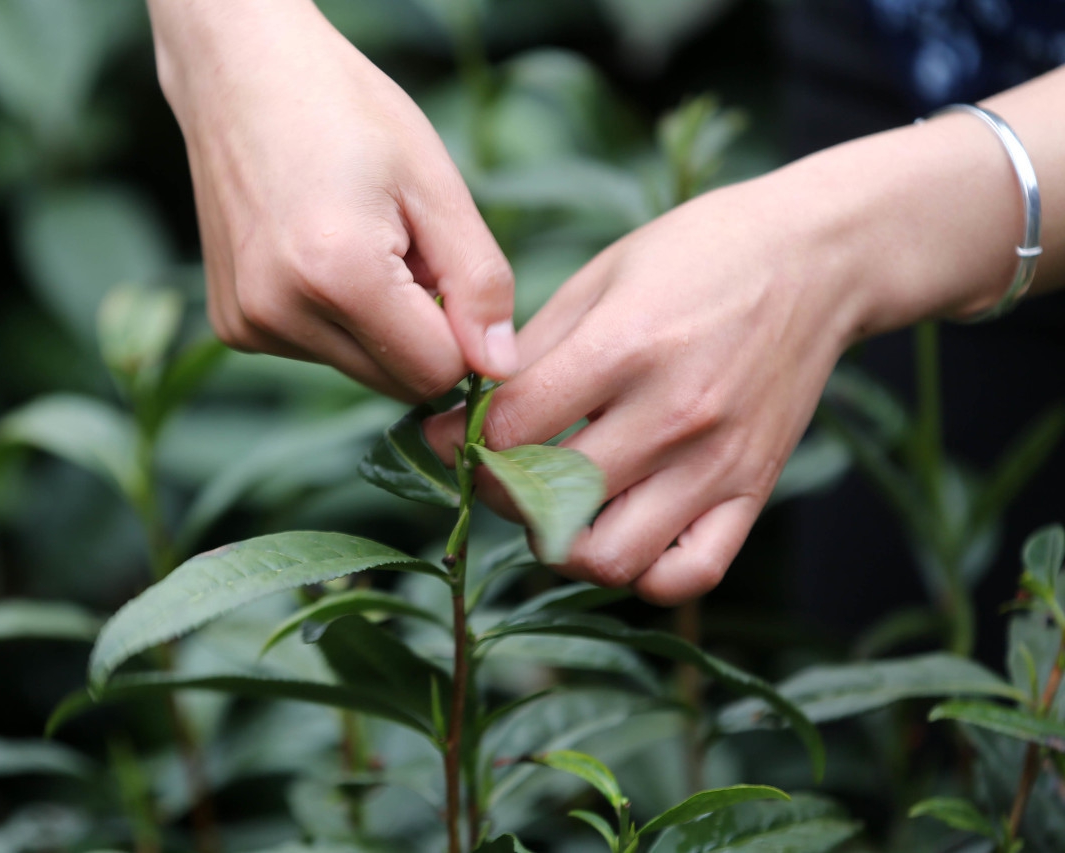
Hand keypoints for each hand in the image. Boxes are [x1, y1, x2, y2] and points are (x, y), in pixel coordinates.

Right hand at [147, 0, 516, 399]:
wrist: (241, 74)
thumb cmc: (348, 112)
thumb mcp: (435, 185)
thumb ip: (479, 283)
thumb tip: (500, 369)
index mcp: (338, 274)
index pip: (435, 371)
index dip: (461, 330)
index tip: (446, 268)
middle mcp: (280, 313)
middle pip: (395, 382)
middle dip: (418, 330)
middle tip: (402, 247)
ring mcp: (248, 325)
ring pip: (359, 370)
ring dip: (377, 324)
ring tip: (356, 240)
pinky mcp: (233, 328)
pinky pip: (317, 353)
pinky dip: (335, 318)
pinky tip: (319, 253)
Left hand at [428, 179, 865, 603]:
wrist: (817, 259)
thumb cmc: (700, 255)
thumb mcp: (603, 275)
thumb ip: (535, 346)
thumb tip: (467, 405)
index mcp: (626, 347)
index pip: (511, 430)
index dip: (456, 441)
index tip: (444, 436)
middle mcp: (673, 415)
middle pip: (548, 503)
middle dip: (498, 492)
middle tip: (496, 469)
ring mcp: (718, 463)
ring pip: (611, 559)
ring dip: (563, 545)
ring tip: (556, 507)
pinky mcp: (754, 489)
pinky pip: (690, 575)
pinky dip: (644, 573)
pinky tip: (622, 530)